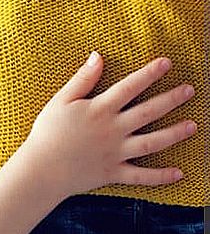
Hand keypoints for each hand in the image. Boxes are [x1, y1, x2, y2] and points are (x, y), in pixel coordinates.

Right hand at [23, 52, 195, 198]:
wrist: (40, 169)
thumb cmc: (46, 133)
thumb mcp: (60, 101)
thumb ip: (82, 80)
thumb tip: (97, 56)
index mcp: (99, 110)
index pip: (129, 87)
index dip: (149, 74)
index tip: (166, 62)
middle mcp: (112, 130)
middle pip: (148, 112)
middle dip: (171, 100)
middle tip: (190, 90)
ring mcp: (115, 153)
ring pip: (152, 143)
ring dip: (174, 134)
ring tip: (193, 126)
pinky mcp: (113, 172)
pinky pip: (141, 176)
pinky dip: (160, 176)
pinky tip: (179, 173)